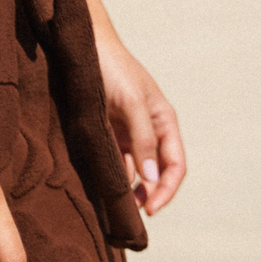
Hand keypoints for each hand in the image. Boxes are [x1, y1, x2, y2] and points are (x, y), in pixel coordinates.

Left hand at [95, 35, 184, 217]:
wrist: (85, 46)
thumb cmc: (113, 69)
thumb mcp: (132, 103)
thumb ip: (143, 140)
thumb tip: (151, 179)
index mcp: (164, 122)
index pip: (175, 166)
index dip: (166, 190)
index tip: (150, 210)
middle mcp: (150, 130)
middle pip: (156, 173)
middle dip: (148, 195)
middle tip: (129, 216)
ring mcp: (128, 132)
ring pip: (134, 171)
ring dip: (128, 189)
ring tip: (114, 208)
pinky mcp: (108, 131)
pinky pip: (114, 160)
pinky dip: (112, 175)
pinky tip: (103, 188)